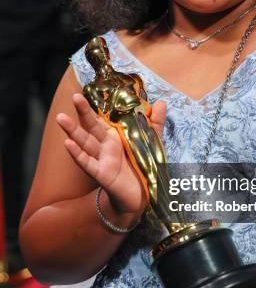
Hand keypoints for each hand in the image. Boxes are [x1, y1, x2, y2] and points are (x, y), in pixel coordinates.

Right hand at [56, 93, 166, 213]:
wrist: (143, 196)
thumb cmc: (144, 167)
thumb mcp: (153, 143)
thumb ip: (155, 123)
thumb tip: (162, 102)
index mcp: (116, 136)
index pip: (103, 118)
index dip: (96, 106)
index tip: (88, 91)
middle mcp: (106, 146)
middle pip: (91, 126)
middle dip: (83, 112)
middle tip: (75, 97)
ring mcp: (102, 159)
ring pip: (85, 142)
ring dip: (73, 131)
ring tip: (61, 118)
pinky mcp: (102, 174)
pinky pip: (88, 163)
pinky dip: (78, 154)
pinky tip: (68, 144)